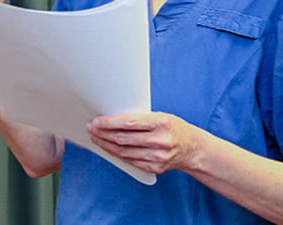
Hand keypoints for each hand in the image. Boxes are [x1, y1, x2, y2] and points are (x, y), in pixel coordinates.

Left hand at [86, 112, 200, 174]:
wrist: (192, 148)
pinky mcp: (156, 167)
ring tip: (95, 138)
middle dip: (103, 133)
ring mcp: (158, 156)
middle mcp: (160, 140)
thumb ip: (139, 118)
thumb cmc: (172, 127)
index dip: (109, 123)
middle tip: (90, 128)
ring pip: (124, 151)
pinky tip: (108, 148)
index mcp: (161, 123)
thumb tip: (111, 116)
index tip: (95, 121)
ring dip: (106, 145)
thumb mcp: (160, 115)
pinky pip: (130, 161)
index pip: (129, 123)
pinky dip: (116, 154)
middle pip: (123, 138)